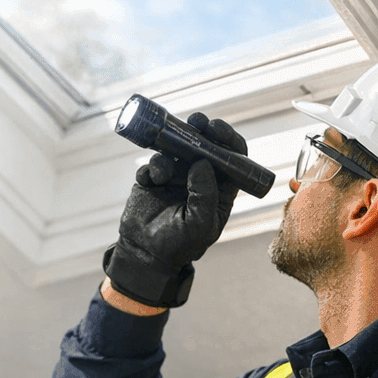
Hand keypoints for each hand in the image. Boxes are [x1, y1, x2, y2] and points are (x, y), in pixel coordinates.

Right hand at [103, 113, 247, 308]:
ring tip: (162, 173)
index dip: (228, 139)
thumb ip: (205, 193)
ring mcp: (177, 177)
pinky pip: (154, 161)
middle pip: (206, 145)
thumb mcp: (200, 224)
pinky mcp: (154, 178)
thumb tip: (202, 162)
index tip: (215, 128)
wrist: (145, 255)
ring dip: (171, 151)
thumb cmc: (178, 246)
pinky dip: (151, 168)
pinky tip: (150, 182)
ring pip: (177, 150)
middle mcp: (200, 180)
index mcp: (219, 191)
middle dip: (201, 131)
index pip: (232, 158)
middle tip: (195, 121)